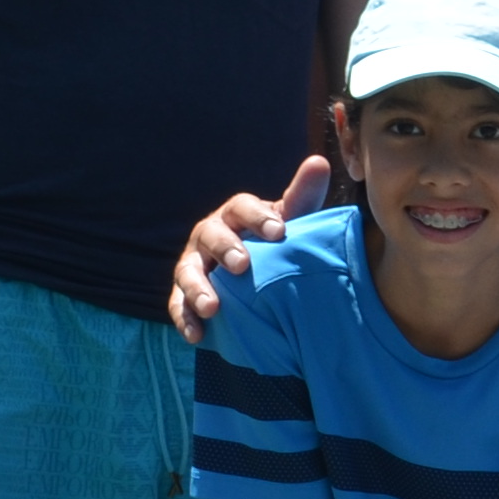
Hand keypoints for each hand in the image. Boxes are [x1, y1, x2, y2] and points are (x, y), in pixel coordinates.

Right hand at [169, 157, 333, 337]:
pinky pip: (178, 304)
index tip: (280, 231)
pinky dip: (185, 319)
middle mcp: (210, 234)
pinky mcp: (184, 292)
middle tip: (242, 264)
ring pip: (188, 271)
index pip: (243, 207)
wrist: (255, 272)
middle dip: (225, 249)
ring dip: (198, 288)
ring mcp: (194, 263)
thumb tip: (320, 162)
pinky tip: (197, 336)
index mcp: (236, 214)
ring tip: (212, 307)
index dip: (259, 217)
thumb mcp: (290, 220)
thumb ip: (302, 196)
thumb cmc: (274, 241)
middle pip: (211, 235)